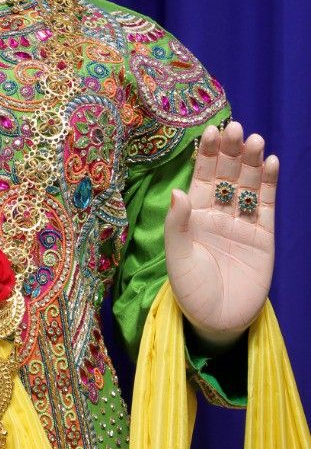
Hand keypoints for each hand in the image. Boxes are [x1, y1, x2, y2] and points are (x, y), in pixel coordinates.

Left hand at [164, 121, 277, 346]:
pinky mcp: (263, 235)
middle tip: (236, 128)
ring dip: (252, 161)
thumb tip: (178, 191)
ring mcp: (242, 222)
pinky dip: (269, 183)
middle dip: (231, 151)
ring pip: (248, 184)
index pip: (201, 176)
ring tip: (255, 140)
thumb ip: (178, 225)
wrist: (219, 321)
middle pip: (227, 174)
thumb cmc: (191, 291)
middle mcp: (218, 212)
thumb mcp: (177, 258)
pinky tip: (271, 163)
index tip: (210, 130)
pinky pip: (265, 204)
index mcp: (194, 214)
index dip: (207, 154)